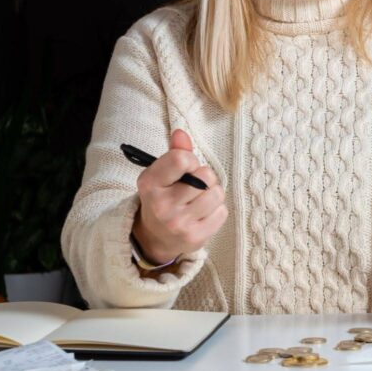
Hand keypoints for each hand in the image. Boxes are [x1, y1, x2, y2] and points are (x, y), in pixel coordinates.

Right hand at [131, 129, 226, 264]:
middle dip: (205, 178)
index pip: (181, 159)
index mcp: (149, 184)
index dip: (191, 160)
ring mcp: (178, 223)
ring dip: (212, 194)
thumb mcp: (161, 174)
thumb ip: (174, 152)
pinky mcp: (194, 237)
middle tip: (194, 186)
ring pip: (217, 193)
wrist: (156, 237)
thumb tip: (181, 133)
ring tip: (199, 200)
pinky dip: (217, 211)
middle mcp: (161, 205)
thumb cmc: (164, 197)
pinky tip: (202, 214)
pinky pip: (222, 212)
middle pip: (205, 176)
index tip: (186, 168)